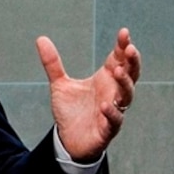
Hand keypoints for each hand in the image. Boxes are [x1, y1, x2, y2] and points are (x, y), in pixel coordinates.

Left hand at [40, 28, 139, 161]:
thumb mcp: (60, 85)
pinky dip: (112, 113)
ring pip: (127, 95)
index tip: (124, 33)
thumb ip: (53, 63)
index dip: (123, 46)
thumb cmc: (71, 112)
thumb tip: (40, 39)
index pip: (120, 59)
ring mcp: (113, 110)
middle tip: (129, 49)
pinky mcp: (108, 129)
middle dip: (132, 61)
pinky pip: (115, 120)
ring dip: (125, 83)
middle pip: (131, 74)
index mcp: (106, 79)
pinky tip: (105, 105)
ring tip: (117, 71)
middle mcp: (113, 93)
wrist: (68, 141)